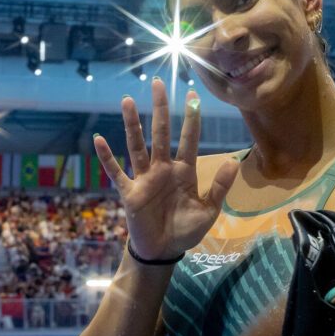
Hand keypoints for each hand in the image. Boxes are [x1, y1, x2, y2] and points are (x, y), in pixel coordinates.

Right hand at [93, 78, 239, 260]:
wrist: (164, 252)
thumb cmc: (185, 230)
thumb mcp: (208, 210)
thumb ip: (219, 186)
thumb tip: (234, 161)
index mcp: (184, 171)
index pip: (188, 139)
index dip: (191, 118)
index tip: (193, 95)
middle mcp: (163, 169)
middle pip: (160, 133)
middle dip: (159, 109)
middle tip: (157, 84)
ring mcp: (144, 179)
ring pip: (137, 145)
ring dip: (132, 124)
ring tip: (127, 101)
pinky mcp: (130, 192)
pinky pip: (116, 172)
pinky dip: (107, 158)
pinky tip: (100, 140)